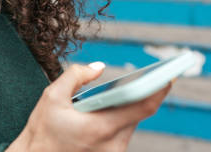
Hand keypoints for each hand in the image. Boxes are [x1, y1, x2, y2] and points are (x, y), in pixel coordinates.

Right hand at [7, 62, 170, 151]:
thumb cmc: (41, 133)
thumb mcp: (52, 96)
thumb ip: (76, 75)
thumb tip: (98, 66)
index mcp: (101, 127)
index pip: (142, 106)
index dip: (158, 89)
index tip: (168, 75)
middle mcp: (113, 144)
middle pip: (136, 114)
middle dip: (136, 95)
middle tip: (142, 76)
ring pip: (128, 124)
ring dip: (124, 108)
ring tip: (122, 92)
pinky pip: (120, 134)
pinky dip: (116, 120)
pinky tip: (108, 110)